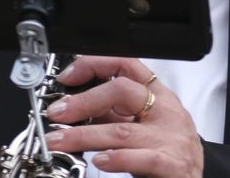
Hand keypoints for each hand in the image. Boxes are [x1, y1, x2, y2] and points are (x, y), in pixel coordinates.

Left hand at [45, 56, 202, 177]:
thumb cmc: (168, 152)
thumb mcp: (143, 126)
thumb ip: (115, 114)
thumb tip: (74, 105)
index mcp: (158, 95)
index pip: (126, 64)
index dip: (94, 65)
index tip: (67, 78)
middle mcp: (165, 111)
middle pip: (122, 91)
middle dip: (83, 101)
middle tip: (57, 114)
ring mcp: (170, 137)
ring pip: (121, 131)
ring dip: (84, 135)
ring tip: (60, 141)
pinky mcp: (172, 165)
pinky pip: (142, 158)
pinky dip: (117, 158)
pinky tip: (99, 160)